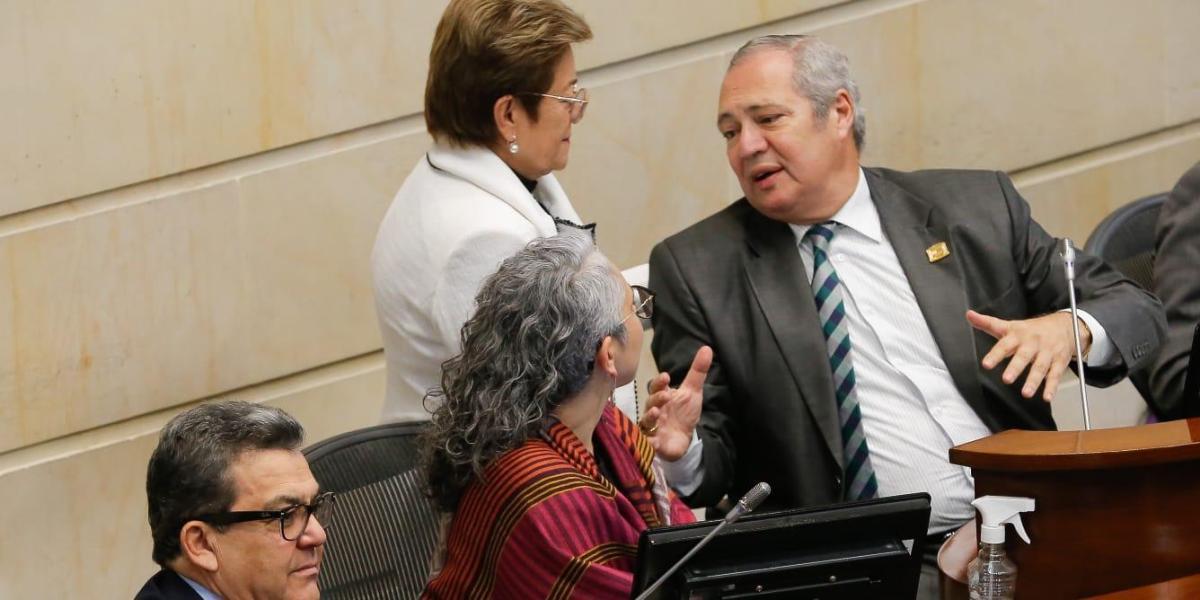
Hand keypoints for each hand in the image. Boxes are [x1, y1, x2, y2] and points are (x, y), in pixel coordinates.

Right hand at [640, 346, 711, 460]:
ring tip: (656, 413)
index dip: (659, 382)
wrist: (684, 439)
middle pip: (650, 402)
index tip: (666, 377)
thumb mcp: (693, 392)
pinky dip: (649, 442)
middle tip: (666, 395)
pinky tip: (653, 441)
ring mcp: (652, 427)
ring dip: (650, 416)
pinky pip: (648, 442)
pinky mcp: (654, 443)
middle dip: (656, 398)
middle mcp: (654, 410)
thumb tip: (707, 348)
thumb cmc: (684, 413)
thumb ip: (698, 371)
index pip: (656, 387)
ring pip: (646, 421)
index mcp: (662, 397)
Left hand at [966, 310, 1091, 401]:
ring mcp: (1047, 352)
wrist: (1063, 325)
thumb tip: (969, 315)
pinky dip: (1052, 387)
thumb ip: (988, 323)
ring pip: (1040, 367)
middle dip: (1015, 368)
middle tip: (1006, 379)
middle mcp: (1032, 343)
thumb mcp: (1009, 325)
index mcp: (1018, 335)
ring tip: (1025, 393)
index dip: (995, 354)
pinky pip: (1056, 375)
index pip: (1004, 345)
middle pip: (1024, 356)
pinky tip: (1047, 397)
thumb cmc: (1031, 329)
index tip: (986, 364)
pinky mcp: (1059, 361)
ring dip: (1033, 381)